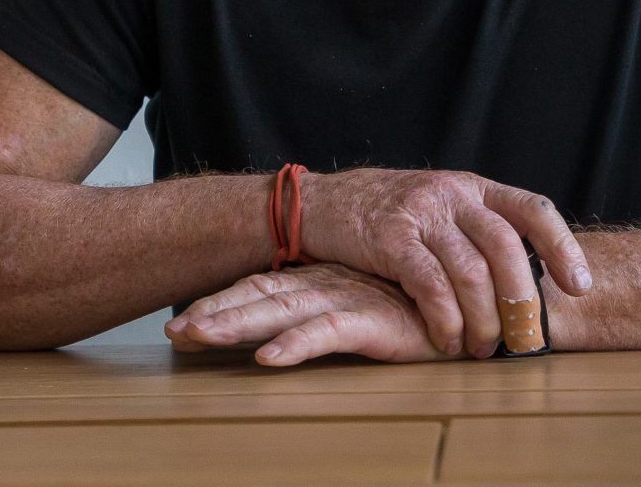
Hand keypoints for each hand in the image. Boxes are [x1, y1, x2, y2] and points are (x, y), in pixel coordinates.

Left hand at [164, 263, 450, 365]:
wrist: (467, 303)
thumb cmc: (413, 308)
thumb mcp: (361, 309)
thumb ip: (326, 314)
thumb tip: (278, 335)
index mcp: (319, 281)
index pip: (259, 288)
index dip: (219, 302)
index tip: (180, 323)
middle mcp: (325, 286)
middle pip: (258, 297)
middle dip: (214, 313)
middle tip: (174, 331)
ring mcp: (347, 300)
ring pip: (281, 311)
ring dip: (238, 324)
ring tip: (199, 336)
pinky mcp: (373, 321)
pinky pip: (327, 333)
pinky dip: (295, 345)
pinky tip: (268, 360)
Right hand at [299, 168, 589, 358]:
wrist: (321, 204)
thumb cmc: (388, 217)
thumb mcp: (440, 208)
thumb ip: (478, 231)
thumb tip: (532, 279)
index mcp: (473, 187)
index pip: (533, 209)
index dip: (563, 247)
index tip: (580, 287)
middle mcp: (451, 194)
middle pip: (506, 246)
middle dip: (521, 299)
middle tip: (526, 338)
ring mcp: (420, 214)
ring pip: (471, 271)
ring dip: (484, 320)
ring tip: (484, 349)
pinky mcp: (390, 238)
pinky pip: (430, 285)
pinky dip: (445, 320)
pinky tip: (447, 341)